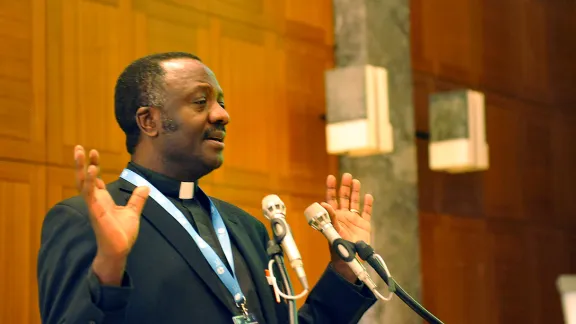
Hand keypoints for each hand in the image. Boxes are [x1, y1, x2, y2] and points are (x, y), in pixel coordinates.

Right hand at [75, 145, 148, 284]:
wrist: (120, 249)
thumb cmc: (122, 234)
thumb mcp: (133, 212)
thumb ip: (137, 199)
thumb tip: (145, 187)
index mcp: (102, 200)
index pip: (94, 179)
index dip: (93, 165)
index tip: (94, 152)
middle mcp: (95, 200)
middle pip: (84, 178)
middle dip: (80, 163)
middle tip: (78, 147)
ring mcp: (93, 205)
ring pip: (83, 183)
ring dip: (80, 167)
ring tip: (79, 152)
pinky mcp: (95, 211)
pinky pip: (90, 193)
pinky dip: (90, 181)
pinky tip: (92, 169)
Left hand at [321, 173, 372, 282]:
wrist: (350, 262)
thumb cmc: (338, 249)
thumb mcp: (332, 232)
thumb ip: (330, 218)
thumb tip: (323, 204)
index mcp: (334, 217)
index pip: (332, 199)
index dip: (331, 188)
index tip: (331, 177)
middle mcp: (343, 216)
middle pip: (344, 198)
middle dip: (345, 186)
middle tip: (347, 176)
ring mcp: (354, 220)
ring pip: (355, 203)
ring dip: (355, 192)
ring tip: (355, 181)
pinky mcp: (364, 226)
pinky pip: (366, 213)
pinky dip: (367, 204)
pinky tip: (368, 196)